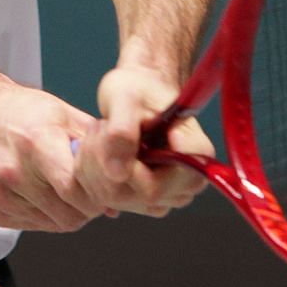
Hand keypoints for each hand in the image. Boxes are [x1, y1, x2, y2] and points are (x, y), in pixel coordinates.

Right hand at [0, 82, 105, 231]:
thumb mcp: (63, 115)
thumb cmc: (23, 111)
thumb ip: (95, 150)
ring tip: (60, 189)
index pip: (74, 189)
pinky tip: (38, 192)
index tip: (100, 188)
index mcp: (36, 143)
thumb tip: (118, 192)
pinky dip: (42, 215)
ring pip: (51, 225)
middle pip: (67, 215)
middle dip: (85, 209)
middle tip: (85, 193)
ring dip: (64, 213)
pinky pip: (29, 226)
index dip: (96, 195)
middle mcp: (13, 171)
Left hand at [75, 63, 212, 216]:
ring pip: (113, 199)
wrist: (139, 90)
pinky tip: (96, 147)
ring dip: (93, 164)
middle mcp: (184, 185)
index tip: (110, 133)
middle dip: (102, 162)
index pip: (152, 188)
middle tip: (99, 126)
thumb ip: (121, 131)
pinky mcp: (143, 198)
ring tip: (99, 132)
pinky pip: (106, 198)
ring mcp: (164, 196)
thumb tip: (116, 174)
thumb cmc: (139, 88)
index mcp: (195, 159)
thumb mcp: (126, 99)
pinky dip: (91, 172)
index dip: (123, 167)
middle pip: (130, 197)